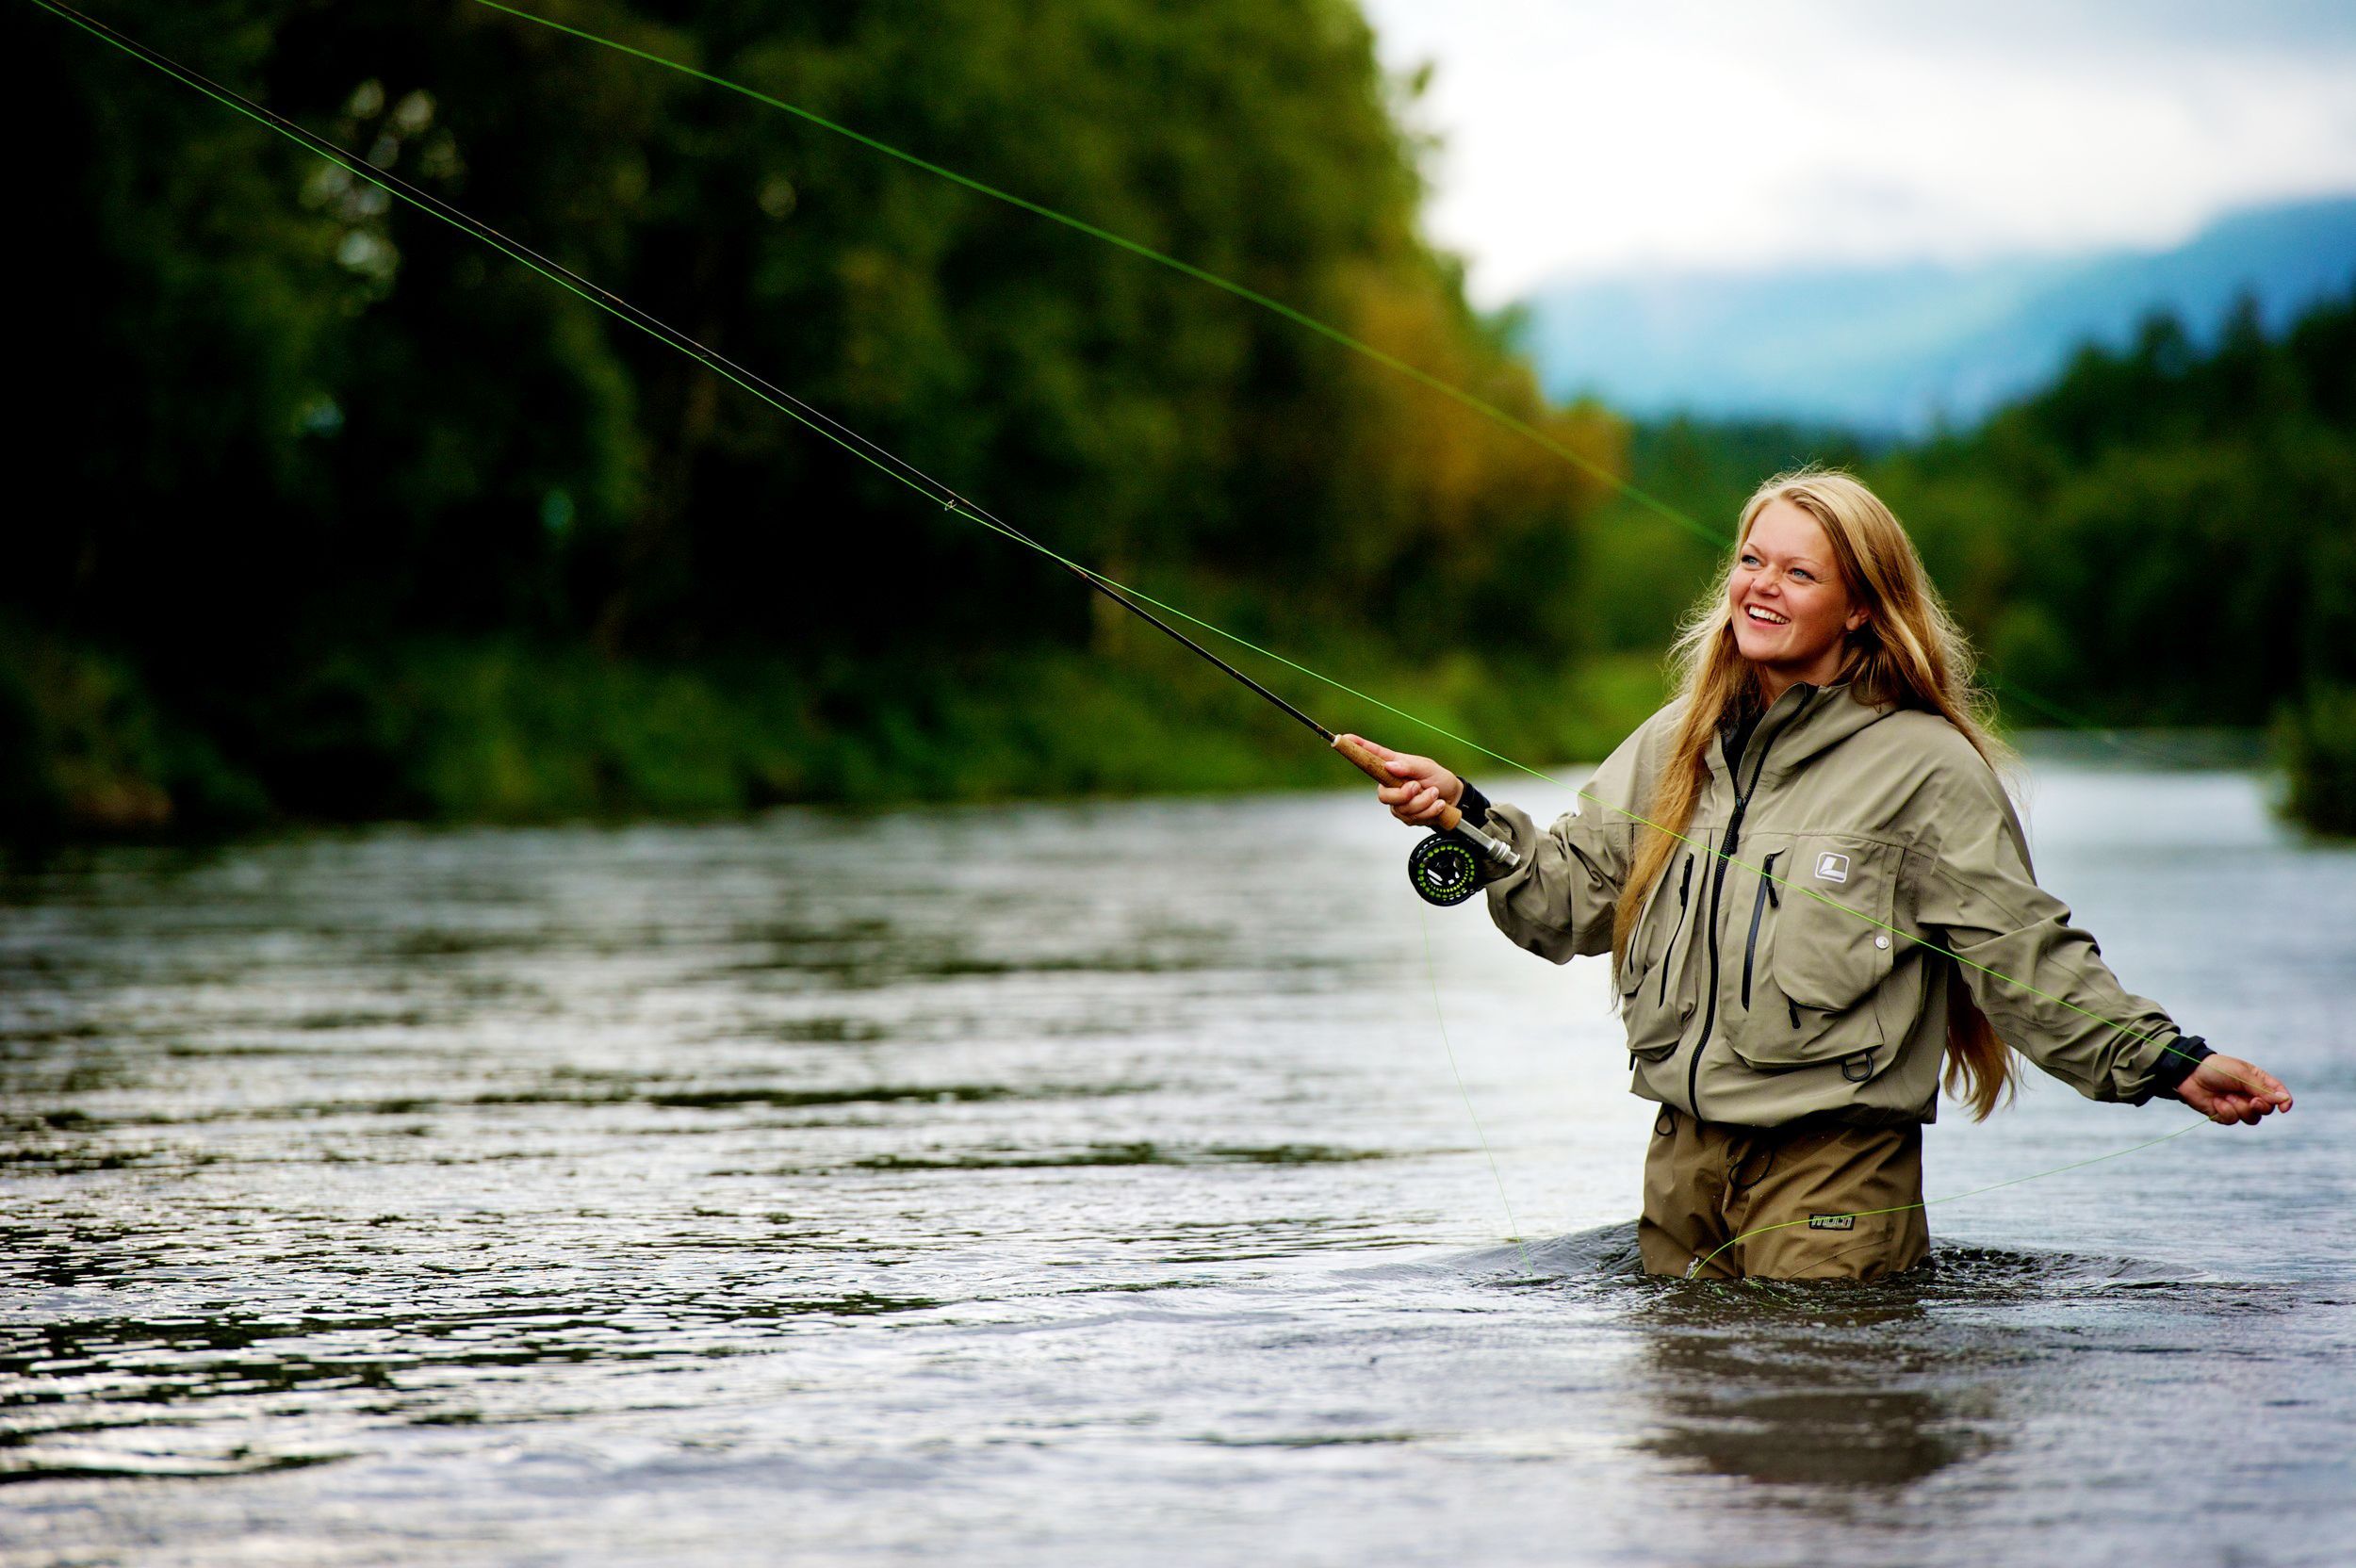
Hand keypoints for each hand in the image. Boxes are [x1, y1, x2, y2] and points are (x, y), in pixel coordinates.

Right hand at [1338, 734, 1462, 826]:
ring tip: (1435, 795)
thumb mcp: (1427, 767)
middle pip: (1383, 795)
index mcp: (1394, 765)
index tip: (1343, 738)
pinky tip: (1437, 805)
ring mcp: (1398, 802)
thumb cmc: (1439, 778)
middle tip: (1418, 787)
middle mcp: (1391, 784)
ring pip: (1401, 809)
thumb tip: (1390, 766)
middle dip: (1404, 795)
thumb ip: (1409, 766)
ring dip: (1423, 803)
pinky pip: (1412, 818)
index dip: (1357, 747)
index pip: (1372, 756)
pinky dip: (1428, 811)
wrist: (1454, 799)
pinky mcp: (1406, 816)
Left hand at [2173, 1053, 2292, 1125]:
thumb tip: (2284, 1099)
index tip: (2284, 1107)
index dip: (2284, 1102)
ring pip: (2251, 1119)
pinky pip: (2233, 1121)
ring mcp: (2237, 1105)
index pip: (2278, 1094)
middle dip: (2260, 1107)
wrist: (2188, 1074)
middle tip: (2252, 1100)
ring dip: (2240, 1109)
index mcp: (2257, 1081)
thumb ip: (2261, 1088)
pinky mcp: (2224, 1114)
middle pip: (2266, 1110)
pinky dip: (2225, 1112)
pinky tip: (2216, 1102)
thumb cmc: (2216, 1069)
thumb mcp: (2241, 1074)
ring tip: (2227, 1097)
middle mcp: (2250, 1095)